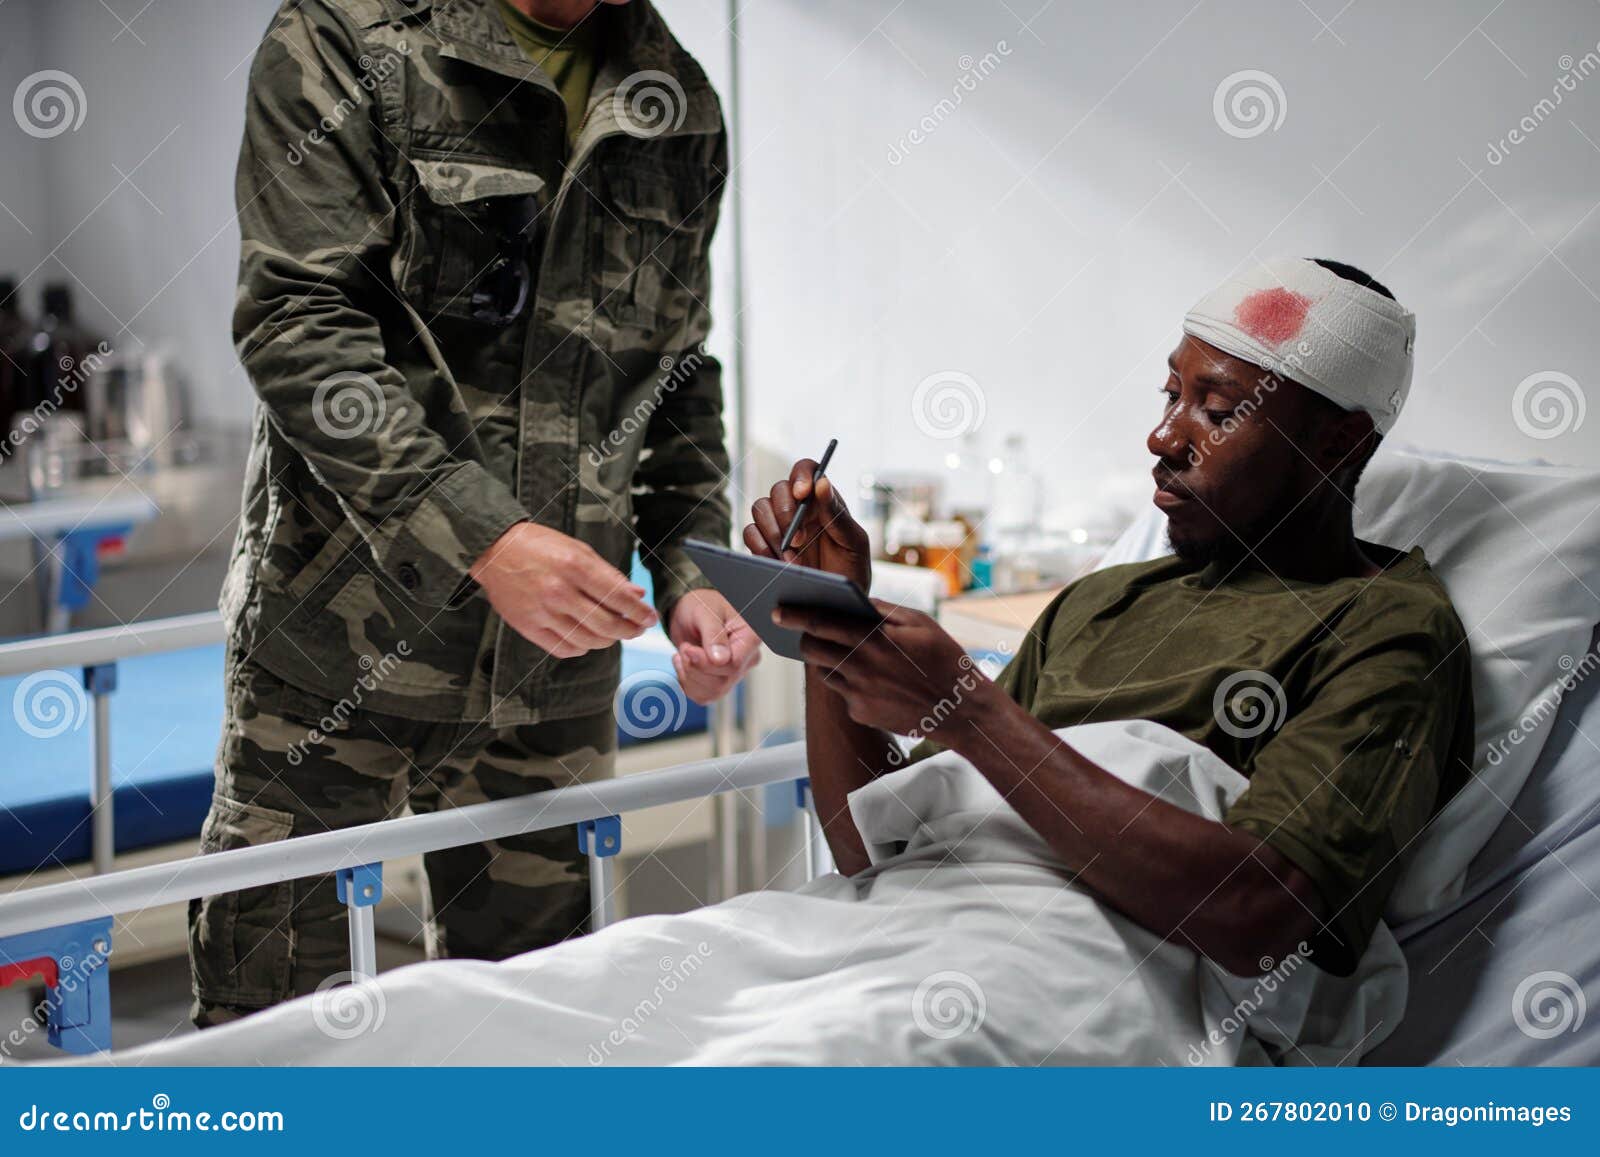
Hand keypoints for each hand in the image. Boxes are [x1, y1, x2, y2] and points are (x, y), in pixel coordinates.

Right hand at [470, 522, 657, 658]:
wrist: (494, 551)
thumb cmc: (540, 546)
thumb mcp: (578, 550)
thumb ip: (608, 574)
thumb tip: (637, 595)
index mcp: (575, 567)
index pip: (619, 598)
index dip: (640, 613)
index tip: (651, 618)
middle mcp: (560, 592)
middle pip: (607, 625)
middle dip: (630, 630)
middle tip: (638, 629)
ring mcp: (543, 612)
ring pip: (589, 640)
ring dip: (608, 640)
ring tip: (614, 633)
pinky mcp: (528, 627)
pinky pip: (564, 648)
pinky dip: (582, 647)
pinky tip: (587, 639)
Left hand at [667, 588, 760, 703]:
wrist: (691, 612)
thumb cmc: (702, 604)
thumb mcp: (705, 612)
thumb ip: (714, 634)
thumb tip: (720, 660)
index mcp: (750, 637)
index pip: (733, 665)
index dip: (707, 663)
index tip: (688, 650)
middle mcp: (747, 658)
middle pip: (722, 681)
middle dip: (695, 668)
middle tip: (684, 648)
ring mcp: (735, 672)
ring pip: (713, 692)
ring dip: (689, 676)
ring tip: (684, 653)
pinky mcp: (721, 681)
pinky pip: (704, 696)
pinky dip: (687, 684)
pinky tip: (684, 665)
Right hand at [743, 458, 871, 588]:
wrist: (835, 607)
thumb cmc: (851, 573)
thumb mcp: (854, 544)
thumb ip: (838, 514)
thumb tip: (822, 482)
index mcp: (822, 501)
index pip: (806, 471)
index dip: (801, 475)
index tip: (803, 493)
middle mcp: (797, 509)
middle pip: (778, 489)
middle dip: (786, 512)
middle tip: (799, 539)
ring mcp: (778, 527)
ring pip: (760, 508)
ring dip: (774, 533)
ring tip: (793, 560)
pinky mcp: (763, 546)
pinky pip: (750, 533)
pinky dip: (761, 546)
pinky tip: (777, 563)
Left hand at [773, 599, 998, 742]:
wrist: (961, 709)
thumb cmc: (945, 659)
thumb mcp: (920, 623)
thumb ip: (883, 610)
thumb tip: (854, 601)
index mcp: (875, 639)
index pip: (821, 623)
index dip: (795, 615)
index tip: (778, 610)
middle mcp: (862, 667)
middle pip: (812, 649)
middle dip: (803, 638)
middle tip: (805, 633)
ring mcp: (860, 693)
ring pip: (825, 671)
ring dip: (828, 660)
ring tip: (844, 653)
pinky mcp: (861, 713)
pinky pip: (843, 692)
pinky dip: (849, 682)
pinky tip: (871, 680)